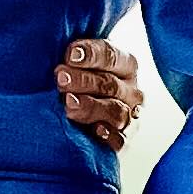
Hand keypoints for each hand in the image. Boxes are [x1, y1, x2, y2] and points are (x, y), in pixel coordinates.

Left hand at [57, 32, 143, 153]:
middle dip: (83, 81)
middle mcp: (131, 90)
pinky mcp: (123, 140)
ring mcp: (130, 116)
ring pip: (115, 111)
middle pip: (110, 84)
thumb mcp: (79, 67)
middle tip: (61, 79)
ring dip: (90, 106)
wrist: (84, 122)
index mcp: (125, 65)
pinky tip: (95, 130)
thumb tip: (64, 53)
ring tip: (68, 103)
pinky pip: (120, 139)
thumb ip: (75, 58)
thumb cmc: (79, 86)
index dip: (91, 54)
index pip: (111, 56)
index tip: (70, 55)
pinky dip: (109, 135)